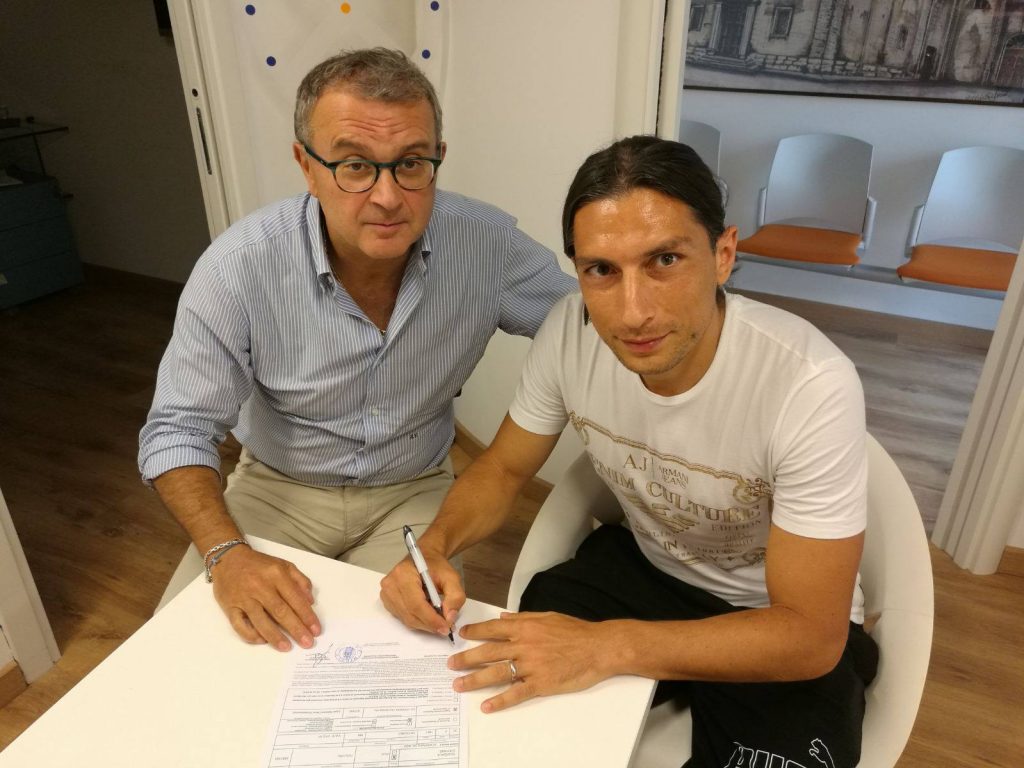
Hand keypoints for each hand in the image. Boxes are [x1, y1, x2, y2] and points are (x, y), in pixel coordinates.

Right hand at [210, 545, 319, 651]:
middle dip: (296, 629)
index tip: (316, 630)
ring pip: (261, 621)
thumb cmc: (259, 564)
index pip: (295, 599)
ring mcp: (244, 598)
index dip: (307, 616)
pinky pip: (239, 625)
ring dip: (275, 636)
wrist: (229, 558)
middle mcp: (260, 587)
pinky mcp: (229, 607)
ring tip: (287, 647)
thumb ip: (300, 580)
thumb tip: (310, 601)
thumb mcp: (283, 565)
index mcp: (276, 574)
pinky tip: (262, 641)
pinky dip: (251, 635)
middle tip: (307, 643)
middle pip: (280, 611)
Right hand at [380, 552, 463, 636]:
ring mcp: (386, 594)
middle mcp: (390, 585)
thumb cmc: (436, 567)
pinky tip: (427, 613)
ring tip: (437, 618)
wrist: (424, 558)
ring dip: (424, 623)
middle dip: (429, 624)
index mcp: (403, 575)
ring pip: (406, 619)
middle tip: (445, 627)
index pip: (416, 604)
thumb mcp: (452, 577)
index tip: (445, 628)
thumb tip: (449, 617)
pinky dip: (417, 620)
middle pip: (410, 614)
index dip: (431, 620)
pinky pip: (403, 618)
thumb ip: (455, 596)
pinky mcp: (387, 601)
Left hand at [449, 611, 615, 712]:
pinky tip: (487, 706)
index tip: (461, 635)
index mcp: (525, 627)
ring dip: (475, 680)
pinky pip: (516, 693)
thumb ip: (523, 616)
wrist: (598, 647)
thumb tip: (504, 616)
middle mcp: (524, 645)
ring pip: (497, 672)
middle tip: (451, 664)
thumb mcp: (548, 616)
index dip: (475, 631)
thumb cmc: (576, 631)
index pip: (493, 628)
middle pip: (488, 652)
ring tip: (459, 685)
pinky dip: (500, 700)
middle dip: (467, 658)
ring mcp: (531, 665)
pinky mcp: (541, 683)